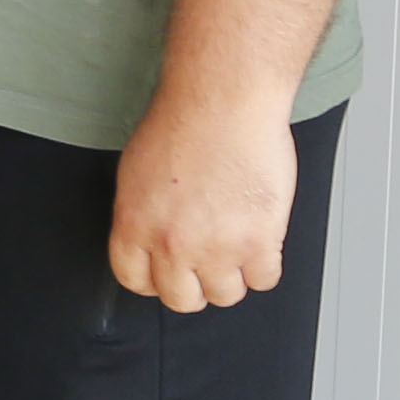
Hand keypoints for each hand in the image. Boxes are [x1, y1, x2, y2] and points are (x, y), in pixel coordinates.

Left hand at [108, 89, 298, 311]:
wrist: (224, 101)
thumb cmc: (183, 122)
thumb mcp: (136, 172)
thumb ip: (142, 214)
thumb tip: (151, 240)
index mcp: (134, 225)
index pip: (134, 280)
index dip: (155, 280)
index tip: (168, 273)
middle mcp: (172, 243)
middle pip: (181, 299)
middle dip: (195, 285)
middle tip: (206, 264)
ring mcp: (217, 247)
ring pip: (226, 295)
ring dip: (232, 276)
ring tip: (236, 247)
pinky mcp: (259, 241)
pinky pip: (264, 279)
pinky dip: (265, 265)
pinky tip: (261, 240)